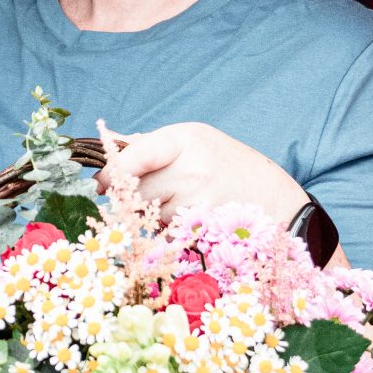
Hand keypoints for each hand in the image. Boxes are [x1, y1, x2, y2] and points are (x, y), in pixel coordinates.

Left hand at [95, 122, 306, 223]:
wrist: (272, 196)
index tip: (100, 183)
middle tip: (143, 194)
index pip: (135, 156)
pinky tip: (187, 219)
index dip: (112, 172)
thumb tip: (105, 138)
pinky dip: (167, 230)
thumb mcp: (192, 141)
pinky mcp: (202, 229)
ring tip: (180, 201)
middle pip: (136, 190)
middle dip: (132, 196)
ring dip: (152, 214)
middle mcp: (191, 168)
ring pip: (149, 214)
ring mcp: (197, 200)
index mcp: (185, 139)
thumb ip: (147, 145)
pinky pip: (165, 233)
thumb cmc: (225, 163)